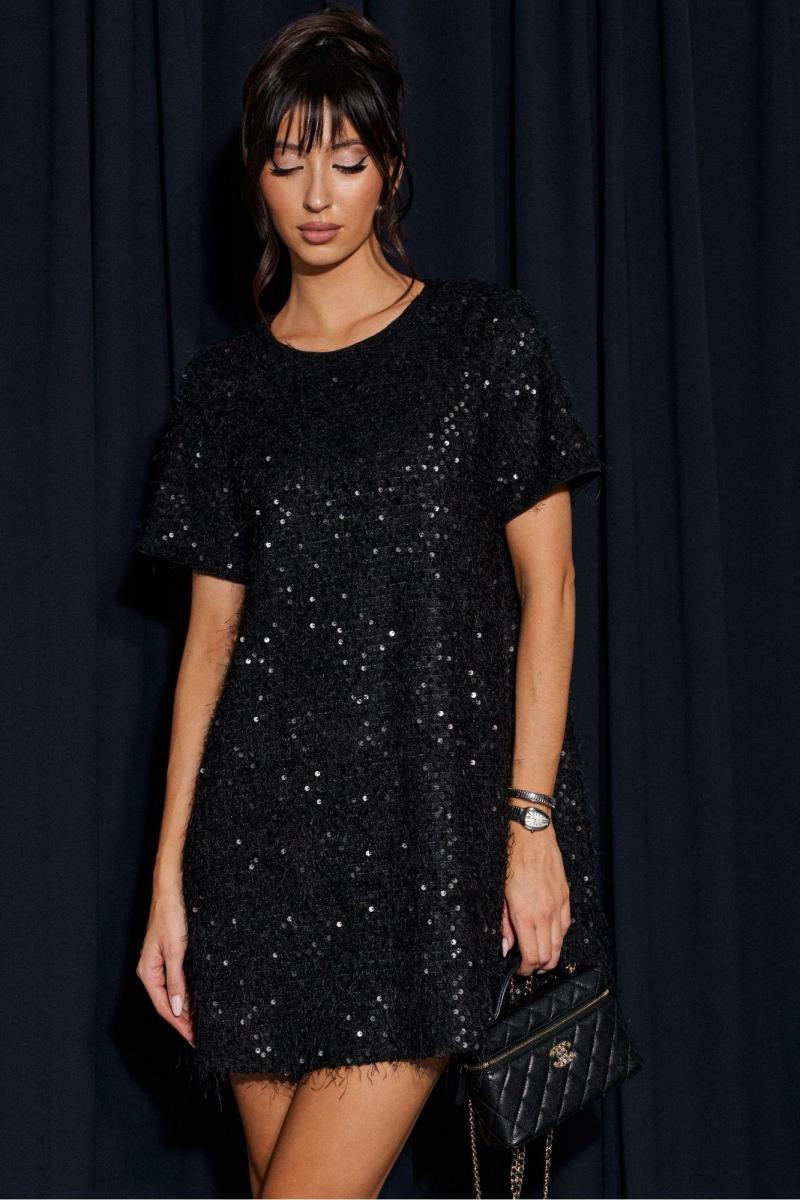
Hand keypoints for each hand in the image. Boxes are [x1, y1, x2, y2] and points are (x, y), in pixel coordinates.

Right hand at [136, 886, 195, 1045]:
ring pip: (172, 993)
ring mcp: (160, 963)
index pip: (164, 1007)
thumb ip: (176, 980)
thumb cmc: (170, 915)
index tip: (193, 1039)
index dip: (179, 1025)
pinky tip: (196, 1000)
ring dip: (185, 1009)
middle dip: (182, 1022)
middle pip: (167, 1003)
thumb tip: (178, 1009)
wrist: (171, 890)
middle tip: (199, 1037)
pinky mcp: (169, 955)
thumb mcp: (175, 950)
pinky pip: (176, 981)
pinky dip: (186, 994)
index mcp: (148, 971)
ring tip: (199, 1024)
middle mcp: (151, 970)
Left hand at [501, 811, 570, 974]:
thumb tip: (505, 947)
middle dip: (538, 965)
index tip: (519, 969)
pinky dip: (558, 936)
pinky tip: (550, 935)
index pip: (532, 956)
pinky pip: (566, 925)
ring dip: (550, 954)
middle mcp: (545, 913)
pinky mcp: (565, 896)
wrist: (531, 835)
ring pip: (560, 943)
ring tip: (539, 955)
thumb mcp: (499, 893)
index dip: (526, 968)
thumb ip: (503, 924)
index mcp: (526, 915)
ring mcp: (558, 905)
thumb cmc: (511, 859)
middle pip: (548, 955)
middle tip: (527, 965)